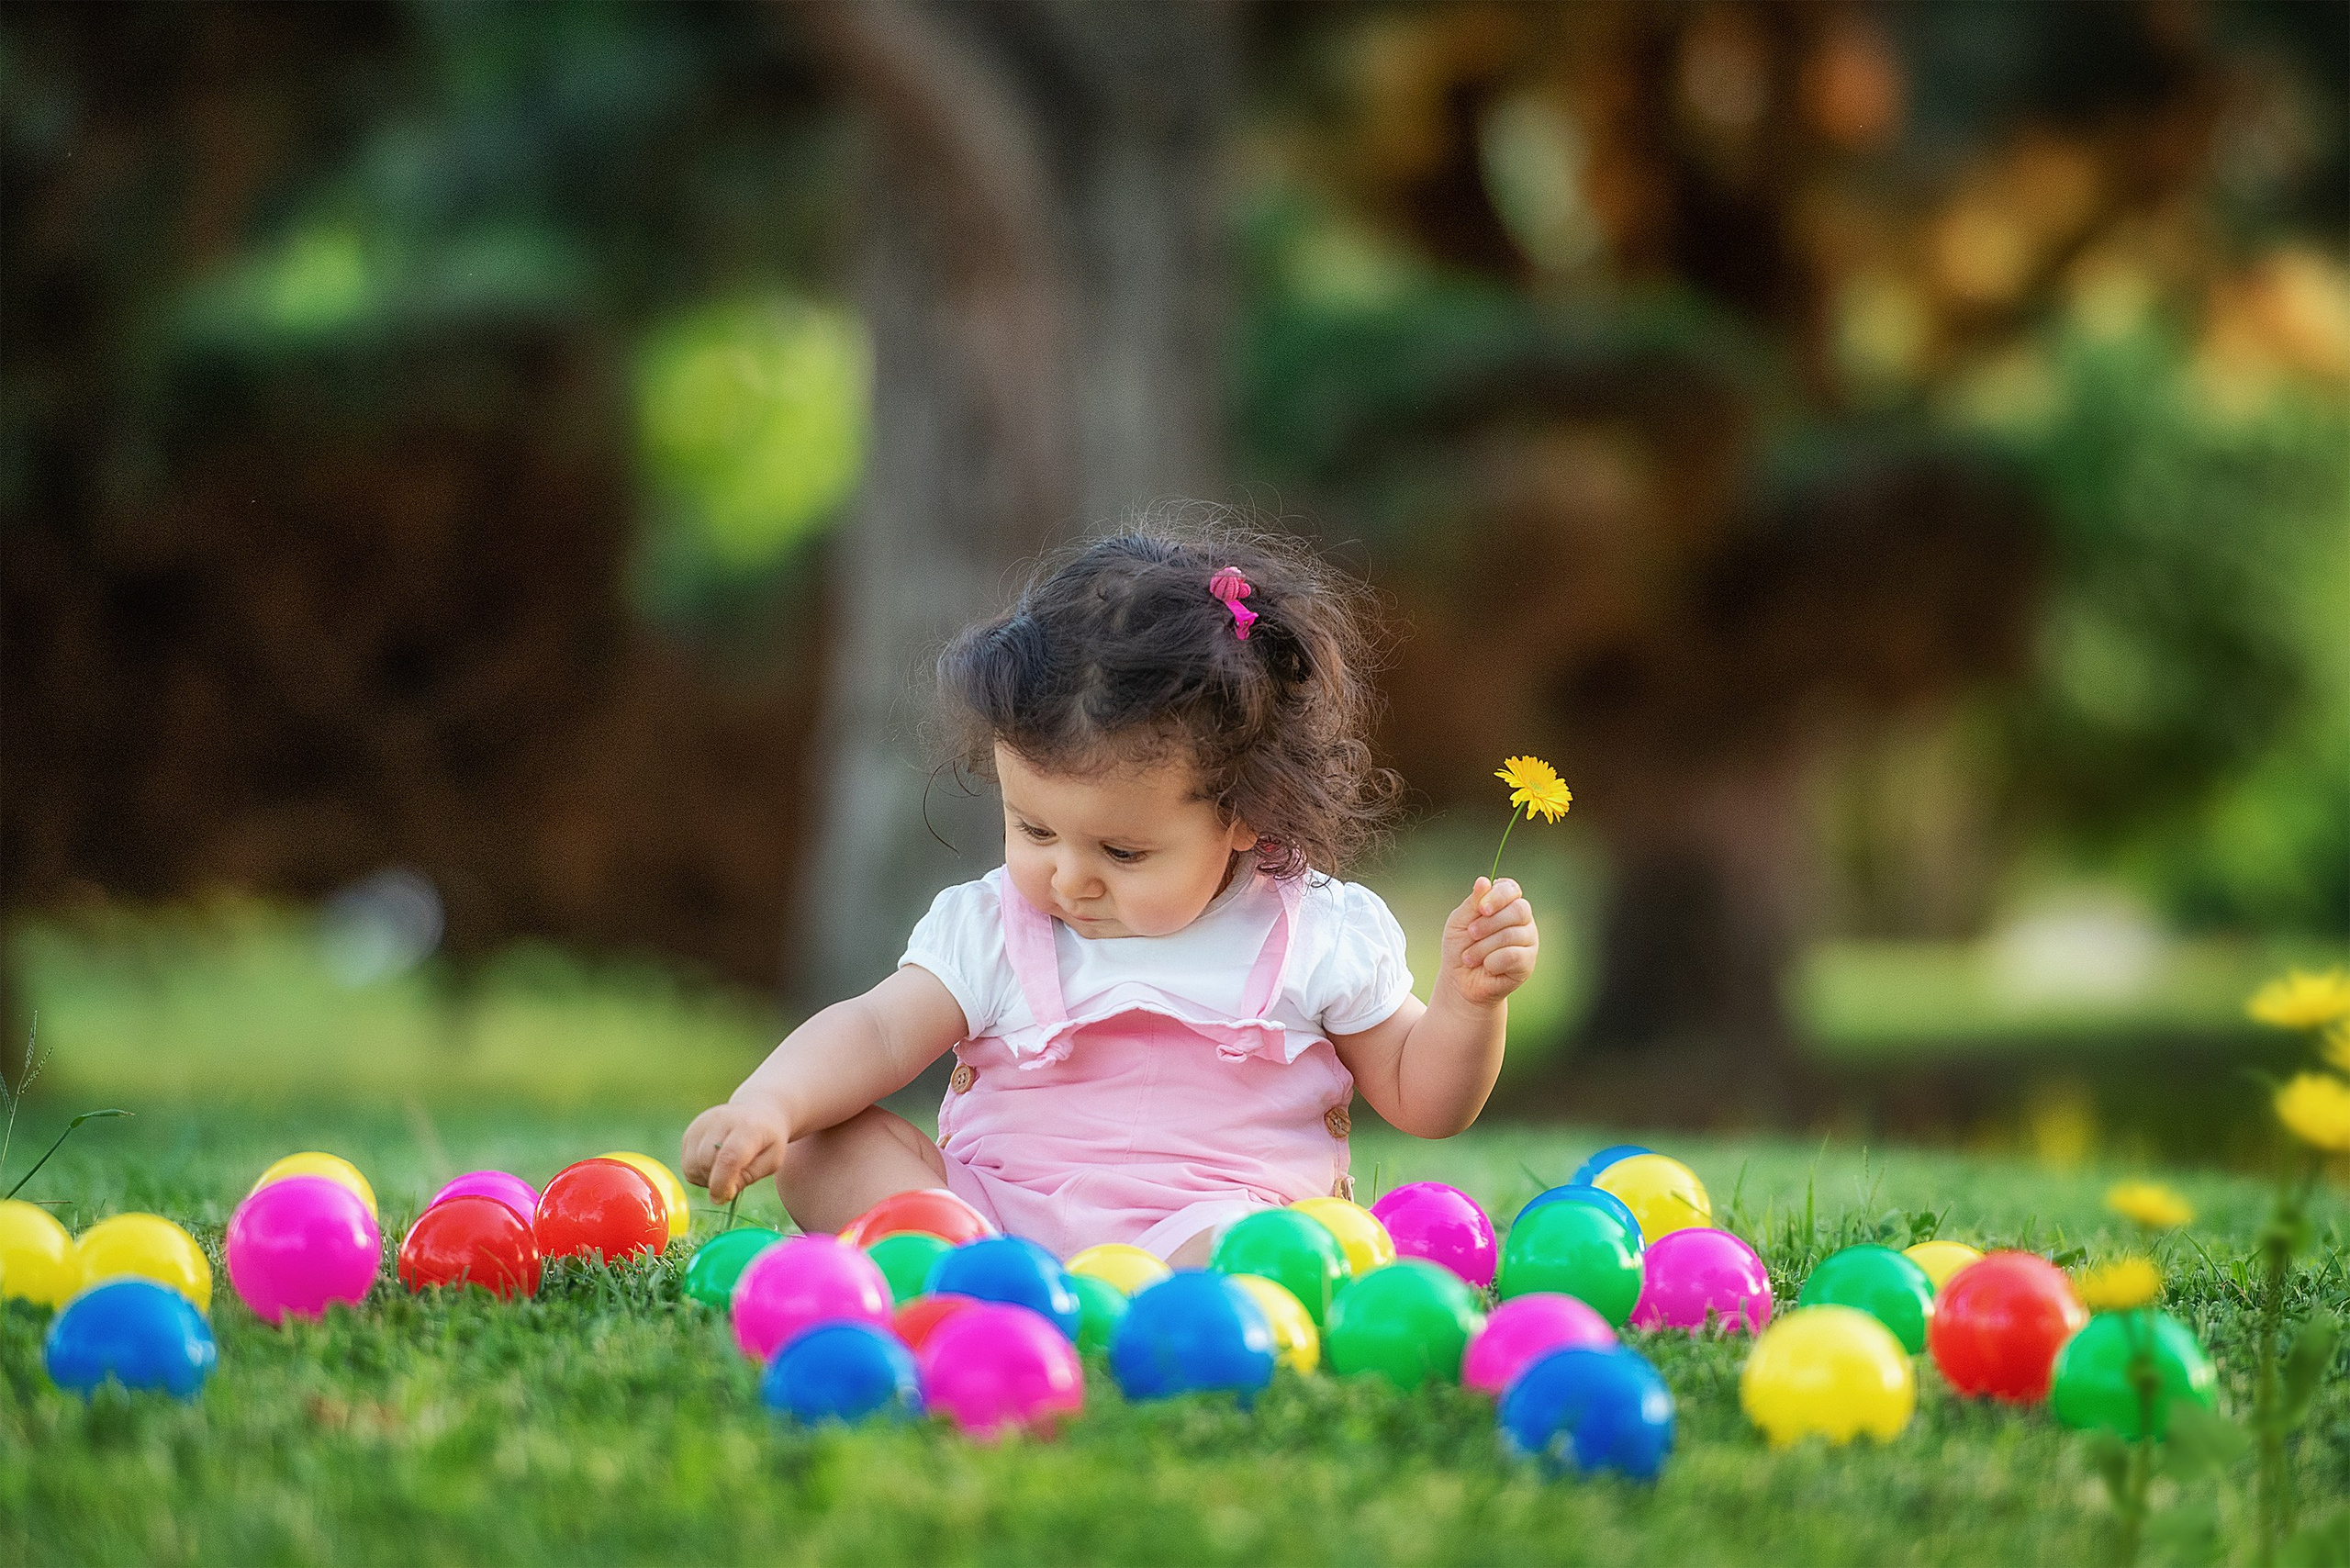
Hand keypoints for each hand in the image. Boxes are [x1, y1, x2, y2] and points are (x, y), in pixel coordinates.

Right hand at [680, 1100, 790, 1202]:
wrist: (757, 1111)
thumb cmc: (767, 1140)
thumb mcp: (772, 1160)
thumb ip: (748, 1177)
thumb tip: (722, 1193)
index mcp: (747, 1128)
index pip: (728, 1157)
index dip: (722, 1183)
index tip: (723, 1197)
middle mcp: (721, 1121)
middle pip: (706, 1162)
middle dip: (716, 1180)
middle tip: (733, 1179)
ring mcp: (702, 1124)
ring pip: (692, 1164)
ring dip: (705, 1177)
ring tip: (724, 1171)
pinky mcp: (691, 1131)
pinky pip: (687, 1163)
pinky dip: (698, 1171)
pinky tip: (714, 1164)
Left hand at [1438, 876, 1537, 1010]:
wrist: (1460, 981)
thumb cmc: (1460, 947)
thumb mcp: (1459, 921)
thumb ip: (1473, 902)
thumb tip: (1484, 881)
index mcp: (1505, 903)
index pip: (1511, 889)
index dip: (1498, 896)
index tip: (1481, 909)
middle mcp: (1521, 919)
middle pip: (1519, 910)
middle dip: (1489, 923)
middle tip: (1471, 934)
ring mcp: (1528, 940)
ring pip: (1512, 935)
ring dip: (1483, 947)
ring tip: (1470, 957)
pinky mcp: (1528, 962)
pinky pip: (1513, 956)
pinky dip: (1492, 962)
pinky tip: (1487, 967)